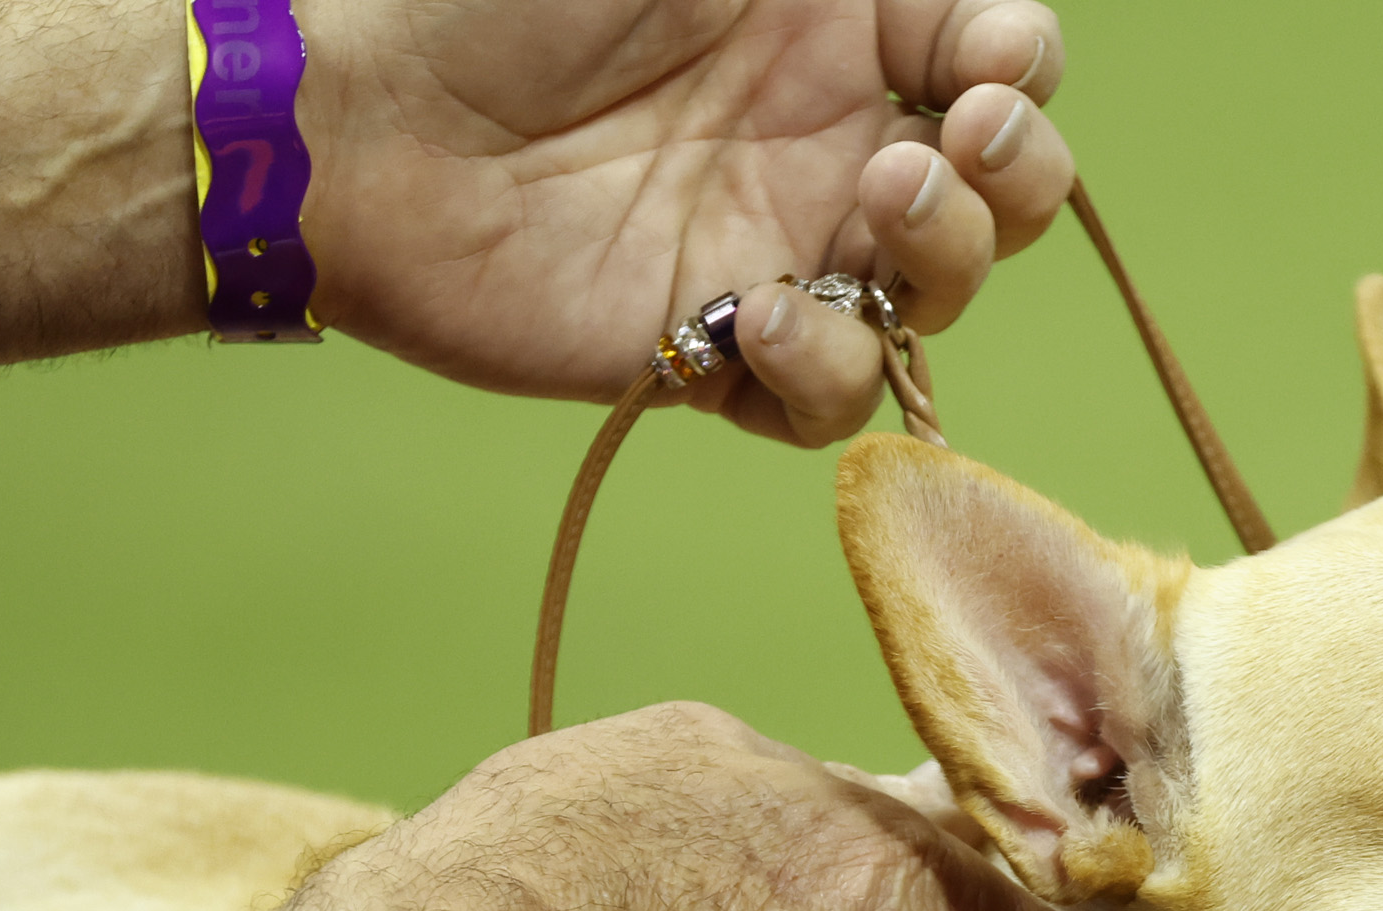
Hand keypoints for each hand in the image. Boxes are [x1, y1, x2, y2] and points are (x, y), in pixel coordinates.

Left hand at [0, 0, 1074, 445]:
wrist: (359, 120)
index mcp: (836, 23)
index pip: (999, 56)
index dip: (1024, 65)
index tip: (988, 58)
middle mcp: (826, 140)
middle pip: (1005, 192)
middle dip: (1019, 174)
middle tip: (955, 141)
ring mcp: (780, 251)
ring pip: (937, 301)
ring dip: (947, 260)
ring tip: (877, 208)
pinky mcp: (716, 355)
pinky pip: (829, 400)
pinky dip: (824, 369)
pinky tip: (753, 315)